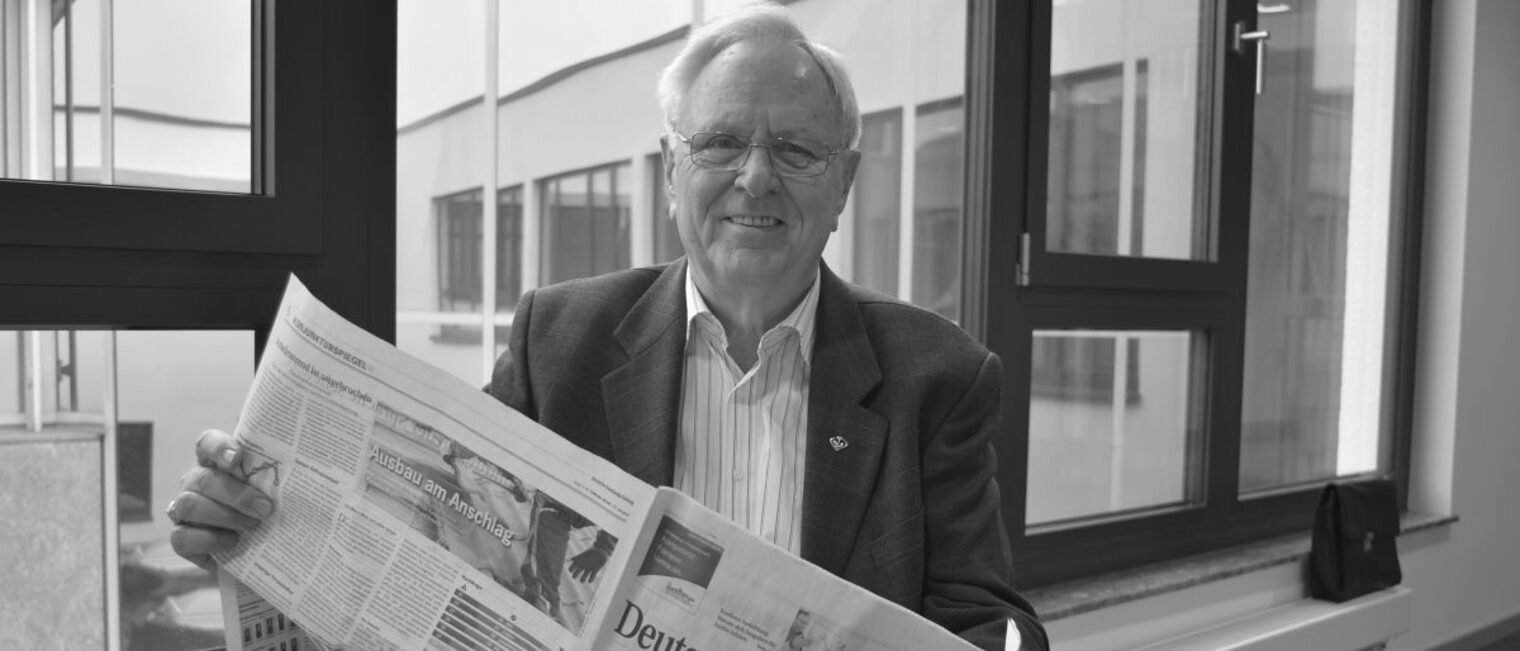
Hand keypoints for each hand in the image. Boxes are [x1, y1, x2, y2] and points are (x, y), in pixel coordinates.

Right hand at [168, 429, 274, 569]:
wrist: (256, 549)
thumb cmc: (264, 507)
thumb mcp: (273, 486)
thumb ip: (275, 467)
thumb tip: (293, 440)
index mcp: (215, 462)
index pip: (208, 443)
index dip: (219, 447)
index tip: (237, 457)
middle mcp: (195, 482)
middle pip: (203, 479)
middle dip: (236, 494)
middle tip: (265, 508)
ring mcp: (183, 510)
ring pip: (190, 505)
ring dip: (225, 516)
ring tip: (253, 525)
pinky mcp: (181, 539)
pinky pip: (181, 537)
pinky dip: (209, 540)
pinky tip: (232, 541)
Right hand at [567, 547, 609, 582]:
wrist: (601, 549)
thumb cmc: (592, 551)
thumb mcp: (584, 553)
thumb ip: (579, 557)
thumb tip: (571, 559)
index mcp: (579, 560)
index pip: (572, 566)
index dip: (571, 569)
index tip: (571, 571)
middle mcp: (583, 565)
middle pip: (577, 573)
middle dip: (575, 575)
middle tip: (574, 577)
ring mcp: (589, 568)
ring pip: (584, 576)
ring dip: (583, 578)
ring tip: (582, 581)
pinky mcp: (595, 570)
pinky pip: (592, 576)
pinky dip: (591, 579)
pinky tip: (589, 581)